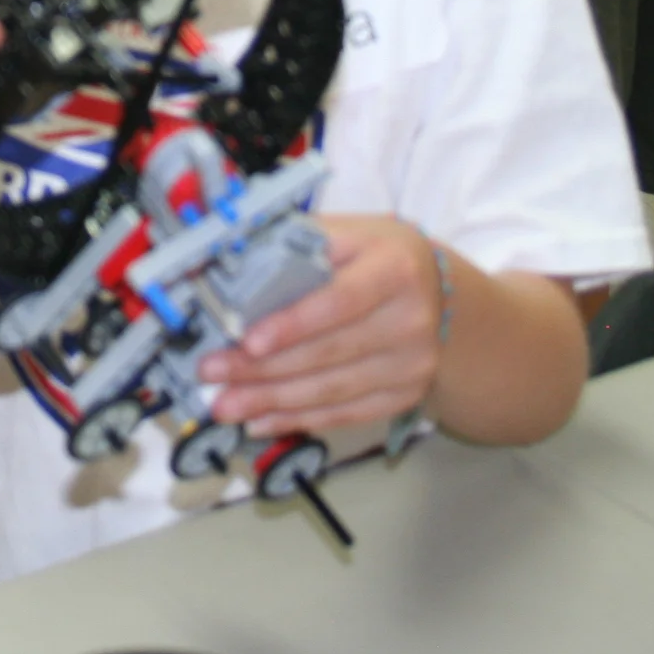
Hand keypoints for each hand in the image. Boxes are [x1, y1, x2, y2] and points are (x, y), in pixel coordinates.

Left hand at [200, 215, 443, 437]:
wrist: (440, 292)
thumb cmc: (376, 255)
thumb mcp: (348, 232)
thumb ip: (298, 243)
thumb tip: (229, 259)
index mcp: (394, 269)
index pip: (339, 301)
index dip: (293, 324)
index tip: (247, 341)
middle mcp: (411, 320)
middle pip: (329, 352)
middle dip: (263, 368)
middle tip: (212, 374)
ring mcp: (412, 364)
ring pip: (332, 390)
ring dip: (272, 401)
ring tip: (224, 405)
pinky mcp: (405, 395)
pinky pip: (346, 414)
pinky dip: (299, 420)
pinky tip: (260, 421)